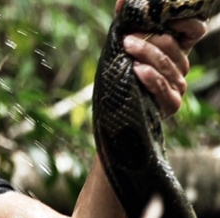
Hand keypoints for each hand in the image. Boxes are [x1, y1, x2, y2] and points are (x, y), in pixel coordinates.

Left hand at [115, 0, 207, 117]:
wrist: (116, 112)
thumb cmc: (123, 76)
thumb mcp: (125, 49)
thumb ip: (127, 25)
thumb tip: (121, 1)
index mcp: (176, 50)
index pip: (195, 30)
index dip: (186, 22)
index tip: (167, 16)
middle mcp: (181, 66)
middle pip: (172, 46)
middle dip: (149, 39)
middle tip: (128, 37)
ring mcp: (178, 85)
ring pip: (165, 64)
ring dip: (145, 53)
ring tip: (128, 47)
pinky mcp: (171, 103)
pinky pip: (162, 86)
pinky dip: (150, 76)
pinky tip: (137, 70)